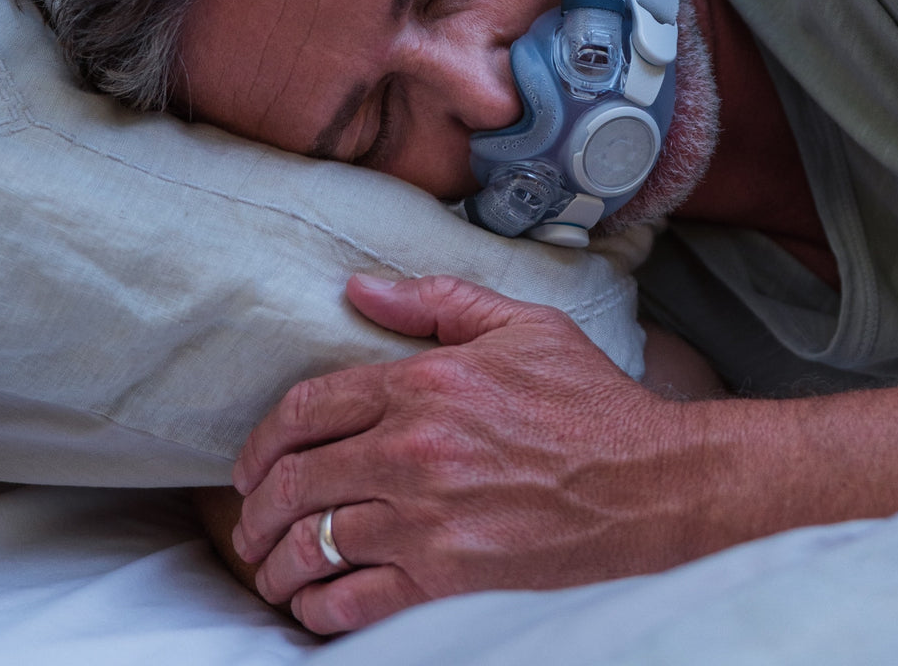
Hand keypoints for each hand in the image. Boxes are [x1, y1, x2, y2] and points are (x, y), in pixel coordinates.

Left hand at [230, 274, 702, 633]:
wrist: (651, 484)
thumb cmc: (587, 400)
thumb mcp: (519, 326)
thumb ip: (433, 301)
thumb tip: (357, 289)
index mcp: (425, 385)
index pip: (307, 408)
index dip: (262, 438)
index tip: (251, 461)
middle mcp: (415, 452)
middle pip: (293, 481)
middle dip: (253, 506)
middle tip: (246, 519)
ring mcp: (429, 521)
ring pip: (312, 546)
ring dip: (272, 562)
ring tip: (265, 565)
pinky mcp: (450, 579)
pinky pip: (355, 603)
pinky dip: (316, 607)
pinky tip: (308, 602)